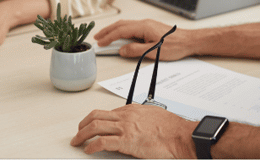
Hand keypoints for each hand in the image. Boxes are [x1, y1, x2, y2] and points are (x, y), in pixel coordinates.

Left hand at [71, 104, 196, 157]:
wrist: (181, 136)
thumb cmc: (173, 128)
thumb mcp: (155, 116)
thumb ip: (143, 119)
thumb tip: (139, 125)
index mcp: (133, 110)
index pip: (109, 112)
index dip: (97, 119)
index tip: (93, 126)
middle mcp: (126, 116)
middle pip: (96, 116)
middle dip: (83, 124)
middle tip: (78, 132)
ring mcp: (125, 128)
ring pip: (95, 126)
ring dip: (82, 134)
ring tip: (77, 141)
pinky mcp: (127, 141)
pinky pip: (103, 142)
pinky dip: (92, 146)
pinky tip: (89, 150)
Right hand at [94, 19, 194, 60]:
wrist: (189, 41)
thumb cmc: (175, 46)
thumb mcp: (153, 52)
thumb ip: (136, 51)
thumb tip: (122, 50)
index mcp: (143, 27)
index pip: (121, 31)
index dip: (108, 37)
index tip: (99, 43)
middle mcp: (144, 23)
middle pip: (121, 25)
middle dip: (107, 31)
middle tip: (97, 38)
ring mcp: (147, 24)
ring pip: (126, 25)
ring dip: (114, 30)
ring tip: (105, 36)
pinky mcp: (150, 28)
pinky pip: (132, 27)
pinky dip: (122, 31)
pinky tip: (121, 36)